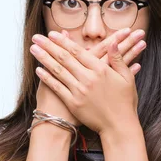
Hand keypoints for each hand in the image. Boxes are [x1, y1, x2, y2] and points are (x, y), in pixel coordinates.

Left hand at [29, 29, 144, 134]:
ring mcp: (79, 91)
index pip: (78, 51)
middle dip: (49, 45)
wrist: (119, 126)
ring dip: (44, 58)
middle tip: (36, 37)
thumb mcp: (126, 78)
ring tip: (33, 49)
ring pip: (58, 70)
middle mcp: (88, 78)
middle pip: (64, 58)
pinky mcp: (73, 103)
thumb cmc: (124, 102)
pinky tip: (38, 70)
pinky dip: (47, 78)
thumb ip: (118, 59)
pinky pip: (57, 87)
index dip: (63, 41)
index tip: (53, 34)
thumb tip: (113, 43)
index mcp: (101, 70)